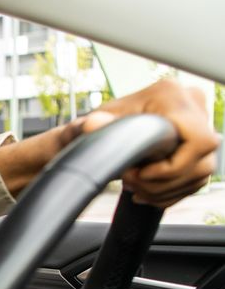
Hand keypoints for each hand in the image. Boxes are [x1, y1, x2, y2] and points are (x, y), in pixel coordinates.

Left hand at [0, 79, 219, 207]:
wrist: (93, 135)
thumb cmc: (92, 129)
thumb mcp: (87, 126)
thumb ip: (89, 126)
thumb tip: (91, 124)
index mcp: (170, 95)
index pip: (198, 140)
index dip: (171, 166)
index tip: (140, 173)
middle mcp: (192, 106)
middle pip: (201, 162)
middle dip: (163, 182)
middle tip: (131, 181)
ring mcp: (198, 127)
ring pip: (200, 175)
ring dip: (164, 190)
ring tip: (134, 185)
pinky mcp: (196, 148)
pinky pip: (196, 180)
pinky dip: (168, 193)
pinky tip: (145, 191)